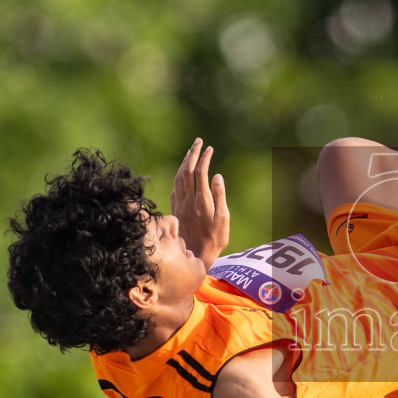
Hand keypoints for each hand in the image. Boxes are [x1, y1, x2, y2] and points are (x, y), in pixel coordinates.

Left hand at [170, 137, 229, 267]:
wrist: (195, 256)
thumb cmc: (214, 240)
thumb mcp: (223, 220)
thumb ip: (219, 196)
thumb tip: (217, 176)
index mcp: (201, 200)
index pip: (200, 172)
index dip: (204, 158)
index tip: (210, 148)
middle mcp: (188, 200)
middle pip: (187, 170)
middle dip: (192, 153)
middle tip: (199, 141)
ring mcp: (180, 204)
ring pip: (179, 177)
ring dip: (184, 162)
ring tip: (191, 151)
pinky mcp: (176, 210)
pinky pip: (175, 187)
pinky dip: (178, 176)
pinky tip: (182, 173)